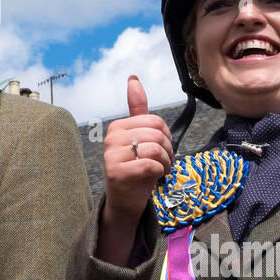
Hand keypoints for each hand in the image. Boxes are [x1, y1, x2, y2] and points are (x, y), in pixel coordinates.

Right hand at [102, 75, 172, 231]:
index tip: (162, 149)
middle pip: (157, 134)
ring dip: (166, 163)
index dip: (166, 137)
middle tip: (163, 163)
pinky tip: (154, 177)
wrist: (125, 200)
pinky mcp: (117, 173)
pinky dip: (159, 172)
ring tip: (160, 170)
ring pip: (155, 149)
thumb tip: (133, 78)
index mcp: (117, 126)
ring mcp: (112, 156)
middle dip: (168, 151)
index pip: (155, 121)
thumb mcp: (139, 137)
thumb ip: (137, 109)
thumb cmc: (136, 168)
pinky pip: (150, 165)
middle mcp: (111, 138)